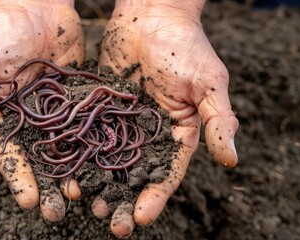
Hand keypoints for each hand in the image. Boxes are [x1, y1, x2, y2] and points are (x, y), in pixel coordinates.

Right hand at [0, 0, 83, 221]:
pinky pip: (86, 127)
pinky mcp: (77, 101)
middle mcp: (27, 120)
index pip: (8, 154)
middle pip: (38, 159)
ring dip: (72, 174)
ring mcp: (55, 112)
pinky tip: (102, 164)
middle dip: (47, 187)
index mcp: (0, 117)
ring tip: (83, 197)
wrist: (36, 4)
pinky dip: (93, 146)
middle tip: (59, 213)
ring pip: (64, 148)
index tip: (30, 201)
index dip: (18, 179)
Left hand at [96, 0, 238, 236]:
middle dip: (124, 198)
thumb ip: (219, 120)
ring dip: (98, 183)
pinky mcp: (100, 109)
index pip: (167, 172)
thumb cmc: (185, 47)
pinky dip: (79, 153)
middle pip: (135, 173)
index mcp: (177, 133)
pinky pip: (88, 134)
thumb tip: (231, 161)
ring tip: (85, 202)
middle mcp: (148, 133)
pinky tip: (67, 171)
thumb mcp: (208, 83)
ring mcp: (122, 122)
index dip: (156, 196)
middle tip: (110, 221)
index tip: (141, 218)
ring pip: (108, 159)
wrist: (152, 15)